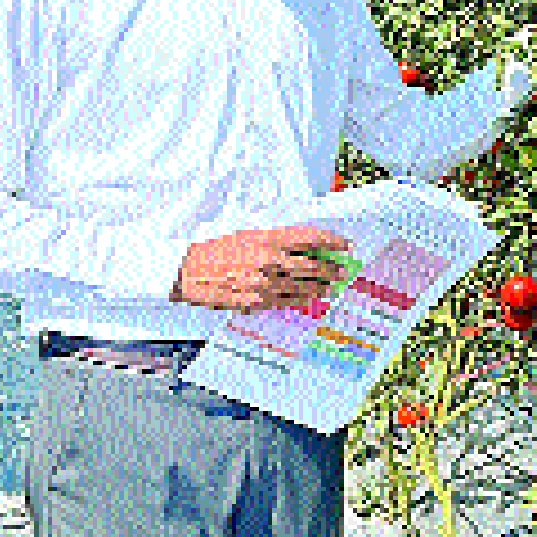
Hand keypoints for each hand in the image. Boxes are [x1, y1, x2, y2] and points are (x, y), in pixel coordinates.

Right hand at [172, 226, 352, 312]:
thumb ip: (278, 241)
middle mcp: (271, 260)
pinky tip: (309, 299)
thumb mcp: (249, 235)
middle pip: (314, 265)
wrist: (190, 270)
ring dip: (321, 287)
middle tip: (342, 271)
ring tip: (330, 287)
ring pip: (304, 287)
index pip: (311, 237)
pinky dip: (302, 300)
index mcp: (269, 238)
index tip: (346, 244)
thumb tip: (307, 247)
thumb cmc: (219, 249)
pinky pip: (287, 301)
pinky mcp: (258, 301)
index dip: (333, 241)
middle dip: (332, 269)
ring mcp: (266, 283)